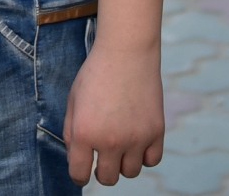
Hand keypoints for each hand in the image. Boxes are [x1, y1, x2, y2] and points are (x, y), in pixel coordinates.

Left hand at [64, 40, 164, 185]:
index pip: (79, 175)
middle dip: (101, 170)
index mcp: (84, 133)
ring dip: (124, 163)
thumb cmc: (96, 74)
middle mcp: (110, 141)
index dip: (79, 174)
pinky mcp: (156, 131)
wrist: (126, 51)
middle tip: (102, 156)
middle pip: (107, 178)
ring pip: (130, 172)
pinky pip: (152, 160)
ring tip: (121, 143)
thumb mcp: (73, 102)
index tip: (82, 169)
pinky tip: (137, 141)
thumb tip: (78, 161)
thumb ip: (72, 134)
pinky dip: (144, 155)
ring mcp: (135, 137)